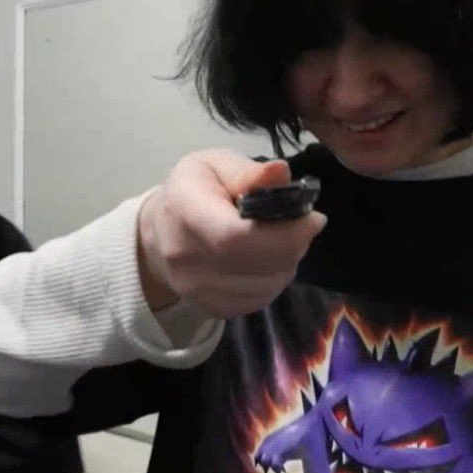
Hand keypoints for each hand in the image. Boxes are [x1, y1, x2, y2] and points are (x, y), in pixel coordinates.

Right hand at [137, 149, 326, 317]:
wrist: (159, 234)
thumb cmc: (194, 190)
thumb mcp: (215, 164)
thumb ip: (248, 171)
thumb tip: (281, 173)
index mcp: (185, 210)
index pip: (236, 237)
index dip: (284, 233)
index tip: (313, 218)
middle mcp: (185, 257)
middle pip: (258, 264)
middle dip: (294, 245)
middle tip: (302, 225)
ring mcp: (196, 289)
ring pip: (265, 286)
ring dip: (288, 264)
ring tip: (282, 240)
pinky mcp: (211, 308)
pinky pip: (258, 300)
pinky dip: (274, 280)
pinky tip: (268, 261)